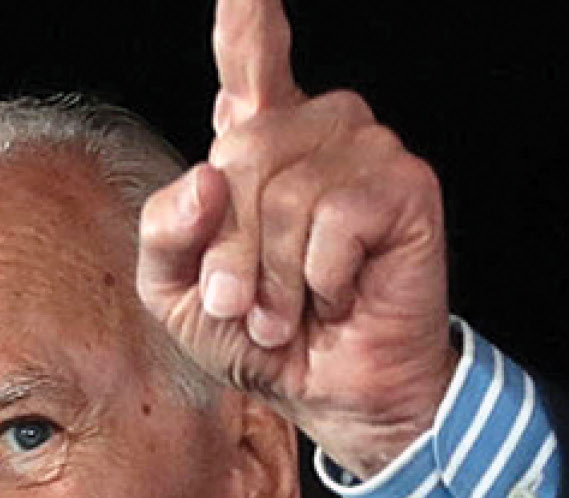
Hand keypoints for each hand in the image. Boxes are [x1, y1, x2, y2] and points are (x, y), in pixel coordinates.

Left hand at [137, 0, 456, 477]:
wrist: (326, 390)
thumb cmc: (254, 333)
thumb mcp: (175, 291)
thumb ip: (164, 233)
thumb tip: (205, 178)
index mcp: (257, 142)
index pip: (251, 62)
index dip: (249, 20)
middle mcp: (315, 129)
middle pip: (238, 156)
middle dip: (229, 250)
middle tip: (244, 305)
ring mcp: (365, 149)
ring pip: (283, 193)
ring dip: (272, 276)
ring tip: (288, 309)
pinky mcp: (405, 184)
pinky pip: (332, 219)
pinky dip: (319, 278)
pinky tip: (337, 295)